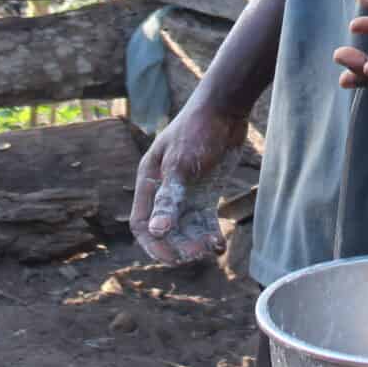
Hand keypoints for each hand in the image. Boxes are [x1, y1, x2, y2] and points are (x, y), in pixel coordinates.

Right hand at [131, 99, 249, 263]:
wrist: (225, 109)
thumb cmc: (197, 131)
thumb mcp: (181, 165)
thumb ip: (169, 199)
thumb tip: (157, 231)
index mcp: (149, 180)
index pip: (142, 223)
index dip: (153, 243)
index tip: (172, 257)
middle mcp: (164, 189)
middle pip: (165, 230)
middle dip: (178, 245)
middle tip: (197, 252)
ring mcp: (186, 192)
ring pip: (186, 228)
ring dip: (195, 241)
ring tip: (211, 248)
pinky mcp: (205, 192)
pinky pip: (203, 220)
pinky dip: (209, 233)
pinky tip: (219, 245)